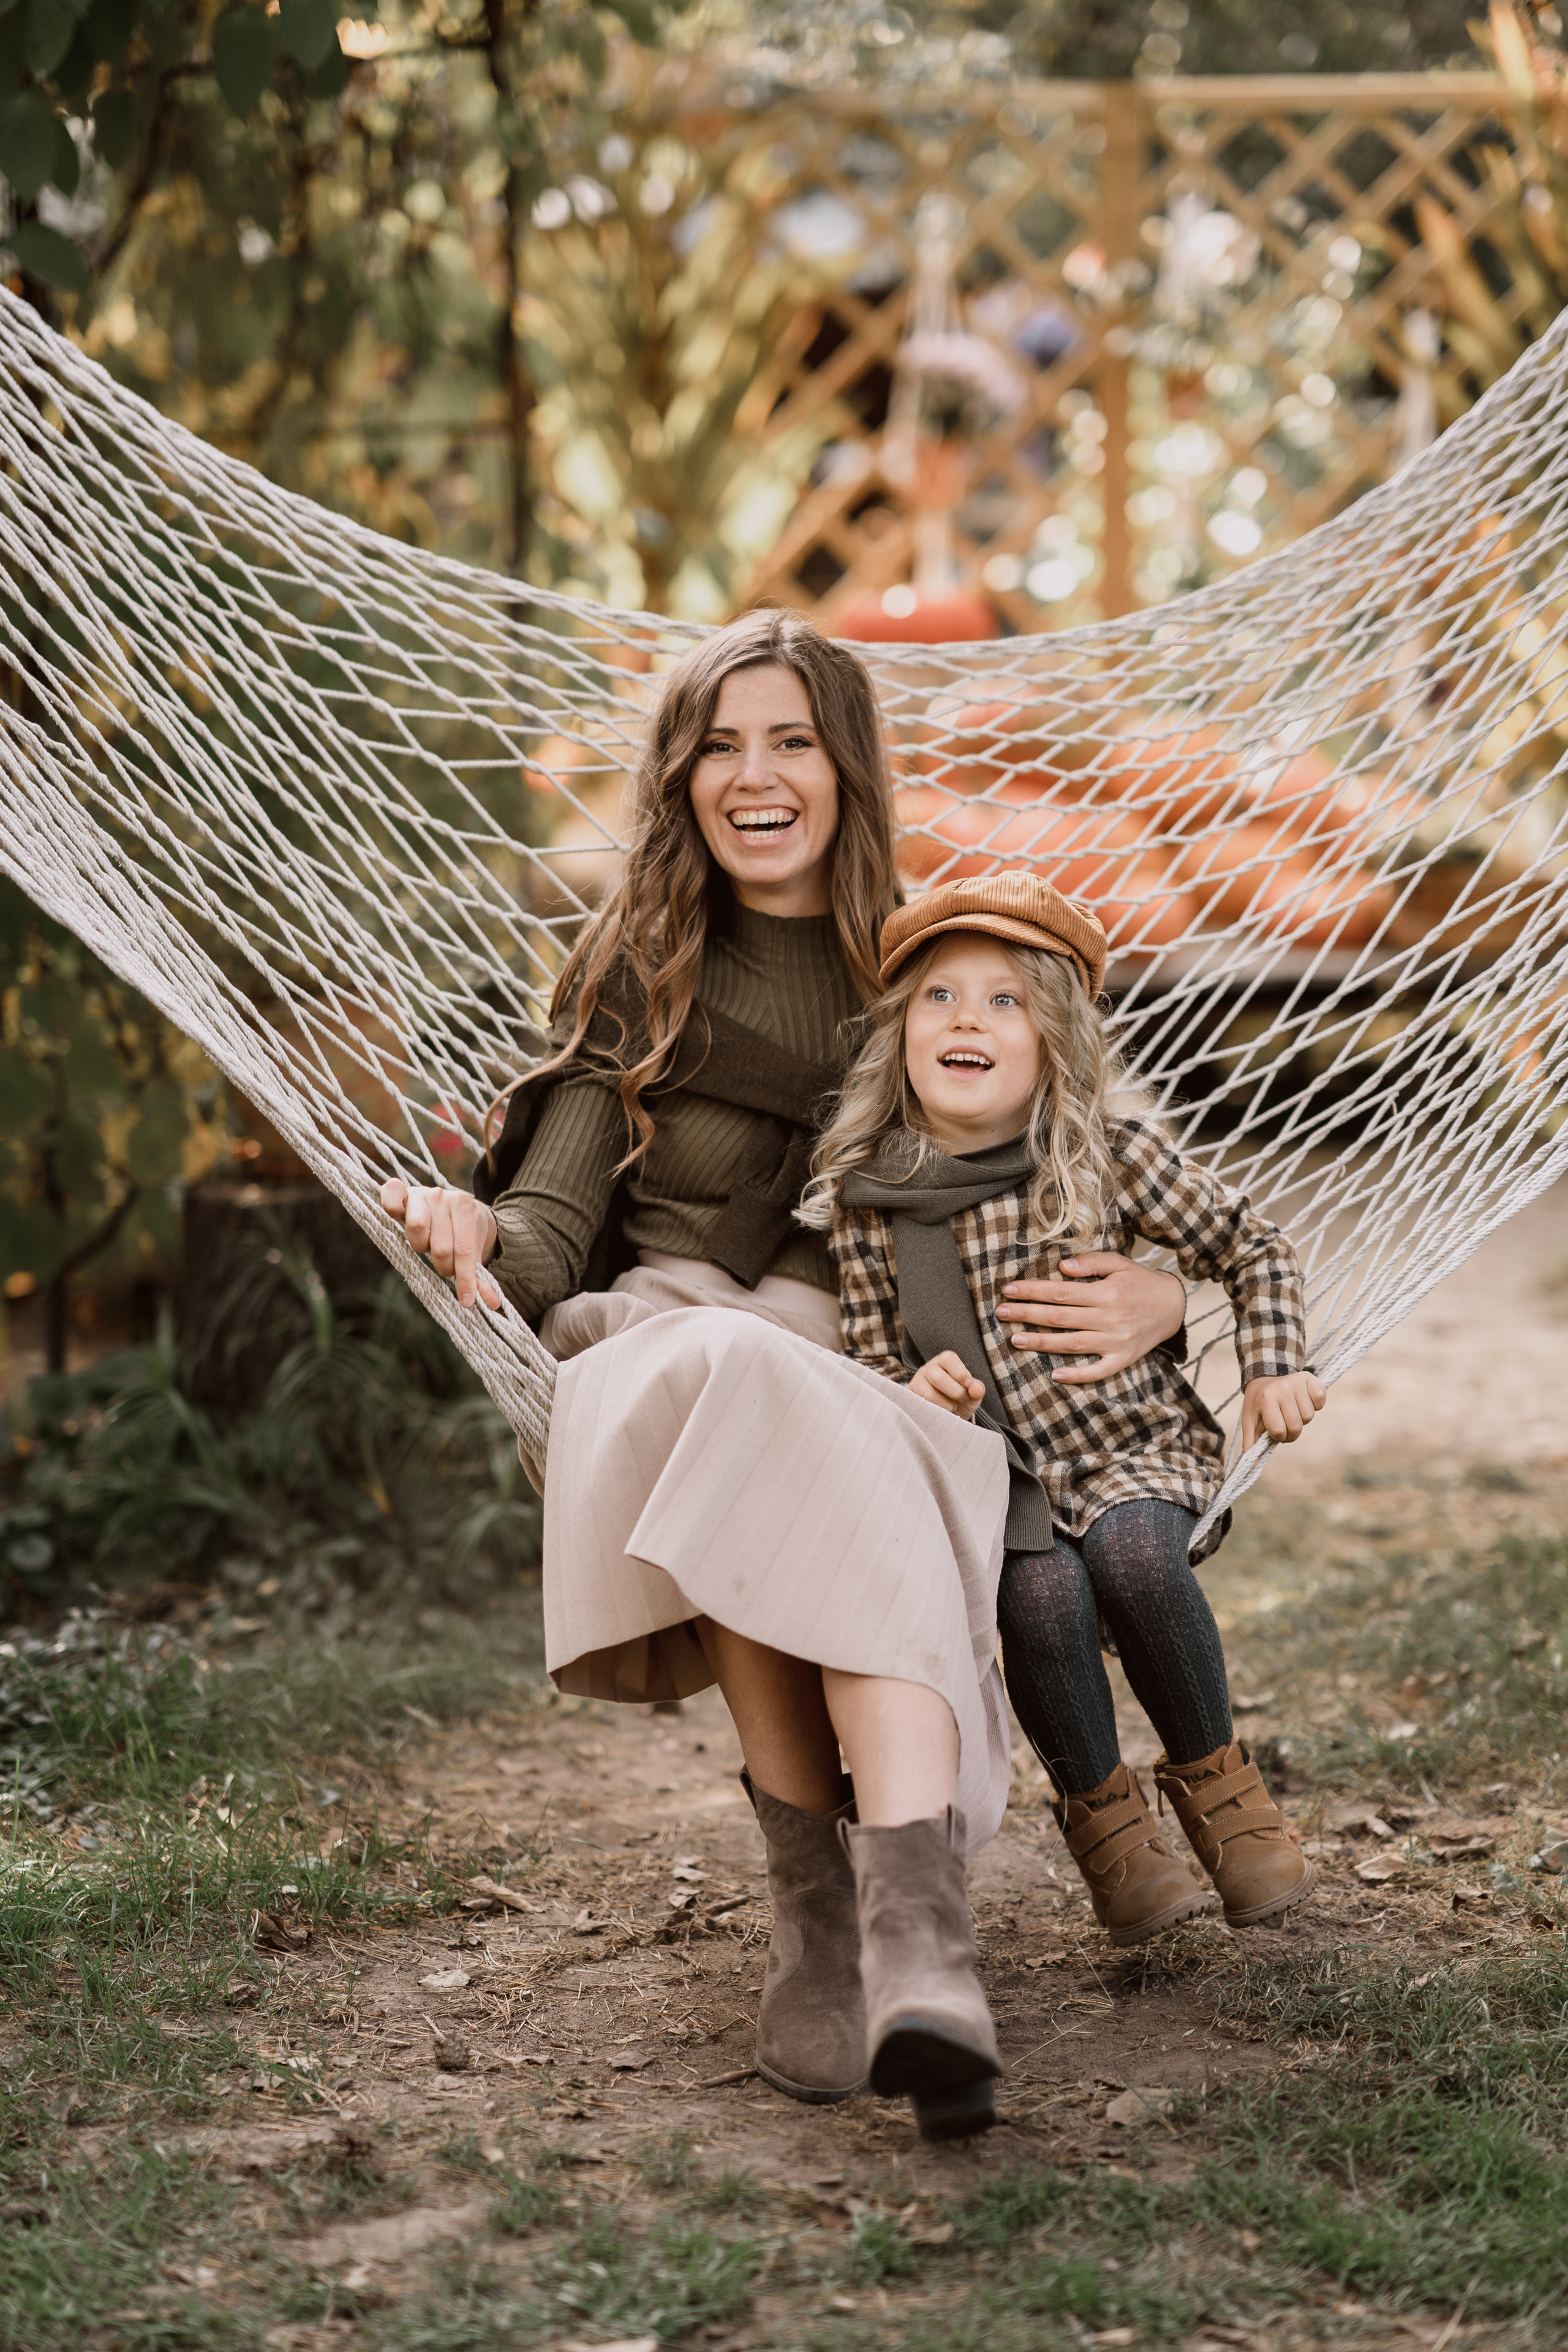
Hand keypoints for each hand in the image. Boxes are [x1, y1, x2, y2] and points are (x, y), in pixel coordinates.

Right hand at [380, 1178, 500, 1310]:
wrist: (455, 1206)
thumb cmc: (463, 1233)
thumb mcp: (475, 1251)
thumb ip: (480, 1278)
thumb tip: (492, 1304)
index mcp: (465, 1208)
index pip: (464, 1250)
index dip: (465, 1278)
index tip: (466, 1300)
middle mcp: (444, 1197)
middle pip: (440, 1246)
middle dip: (444, 1266)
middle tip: (445, 1265)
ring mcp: (422, 1193)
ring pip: (417, 1229)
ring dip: (421, 1247)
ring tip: (427, 1247)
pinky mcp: (402, 1192)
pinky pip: (392, 1193)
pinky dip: (390, 1205)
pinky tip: (395, 1216)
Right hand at [909, 1350, 985, 1418]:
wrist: (946, 1414)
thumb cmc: (960, 1399)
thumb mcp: (972, 1394)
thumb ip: (977, 1389)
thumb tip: (976, 1389)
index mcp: (944, 1362)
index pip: (948, 1359)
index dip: (960, 1373)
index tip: (969, 1386)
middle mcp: (928, 1369)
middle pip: (937, 1376)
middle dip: (954, 1391)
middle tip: (963, 1399)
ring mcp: (917, 1383)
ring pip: (927, 1393)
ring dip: (944, 1404)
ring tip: (953, 1408)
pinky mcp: (911, 1397)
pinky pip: (920, 1405)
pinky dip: (935, 1411)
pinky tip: (942, 1413)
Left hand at [996, 1250, 1185, 1384]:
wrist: (1174, 1307)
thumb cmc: (1141, 1282)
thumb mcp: (1120, 1263)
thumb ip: (1091, 1262)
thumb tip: (1062, 1266)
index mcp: (1106, 1292)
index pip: (1060, 1292)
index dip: (1032, 1291)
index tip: (1009, 1290)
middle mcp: (1109, 1318)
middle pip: (1060, 1317)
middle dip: (1027, 1314)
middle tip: (1000, 1312)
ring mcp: (1115, 1342)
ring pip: (1072, 1344)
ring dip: (1041, 1343)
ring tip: (1015, 1340)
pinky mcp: (1123, 1359)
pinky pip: (1098, 1371)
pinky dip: (1077, 1375)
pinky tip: (1055, 1375)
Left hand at [1241, 1371, 1326, 1448]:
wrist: (1265, 1378)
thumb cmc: (1258, 1405)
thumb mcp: (1250, 1422)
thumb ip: (1251, 1445)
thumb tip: (1250, 1470)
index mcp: (1265, 1399)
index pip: (1279, 1431)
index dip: (1278, 1436)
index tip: (1274, 1429)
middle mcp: (1281, 1388)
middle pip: (1297, 1426)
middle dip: (1291, 1431)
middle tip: (1285, 1422)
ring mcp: (1296, 1382)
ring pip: (1309, 1416)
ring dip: (1302, 1418)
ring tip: (1292, 1409)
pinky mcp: (1310, 1378)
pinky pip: (1321, 1399)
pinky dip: (1316, 1404)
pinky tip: (1304, 1400)